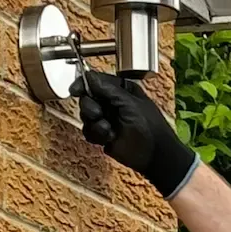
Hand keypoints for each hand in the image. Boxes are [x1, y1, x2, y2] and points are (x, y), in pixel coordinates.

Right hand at [72, 70, 198, 199]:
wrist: (154, 155)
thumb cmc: (150, 127)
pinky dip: (96, 135)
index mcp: (121, 90)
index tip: (76, 90)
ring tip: (108, 129)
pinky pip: (89, 131)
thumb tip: (89, 76)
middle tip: (99, 114)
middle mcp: (112, 102)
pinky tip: (109, 138)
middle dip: (90, 107)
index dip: (83, 84)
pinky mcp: (103, 134)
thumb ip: (108, 89)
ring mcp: (107, 118)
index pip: (95, 81)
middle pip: (87, 98)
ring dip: (95, 123)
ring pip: (86, 116)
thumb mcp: (130, 103)